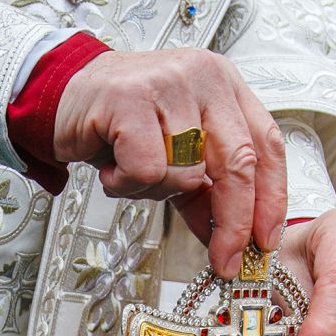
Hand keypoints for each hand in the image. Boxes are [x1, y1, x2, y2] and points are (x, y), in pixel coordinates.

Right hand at [54, 48, 286, 278]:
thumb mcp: (176, 155)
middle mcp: (204, 78)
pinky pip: (148, 168)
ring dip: (160, 192)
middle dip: (235, 220)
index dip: (272, 199)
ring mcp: (169, 83)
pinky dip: (129, 183)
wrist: (64, 97)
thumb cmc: (121, 123)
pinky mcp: (131, 98)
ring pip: (189, 171)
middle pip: (240, 162)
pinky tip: (115, 169)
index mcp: (224, 87)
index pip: (267, 146)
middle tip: (226, 257)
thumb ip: (206, 191)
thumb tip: (230, 240)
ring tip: (135, 176)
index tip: (265, 240)